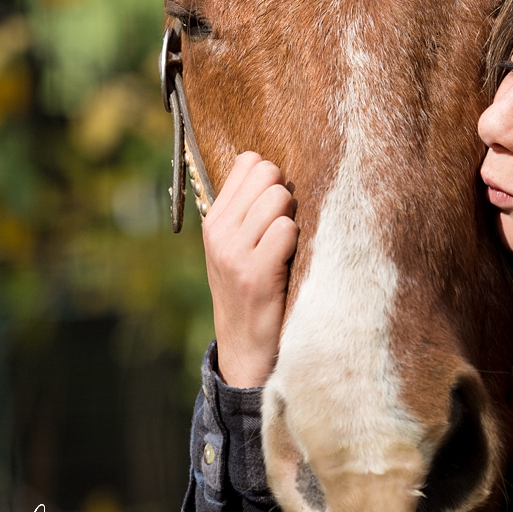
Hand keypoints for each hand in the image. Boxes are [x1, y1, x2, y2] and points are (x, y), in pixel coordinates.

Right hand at [202, 151, 297, 388]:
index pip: (248, 162)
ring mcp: (235, 252)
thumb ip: (247, 211)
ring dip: (293, 220)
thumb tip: (274, 170)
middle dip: (284, 195)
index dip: (271, 177)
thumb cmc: (249, 291)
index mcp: (214, 219)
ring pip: (280, 198)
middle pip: (268, 173)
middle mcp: (219, 231)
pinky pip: (288, 230)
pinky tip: (289, 264)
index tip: (273, 206)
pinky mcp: (256, 274)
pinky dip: (297, 244)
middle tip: (283, 229)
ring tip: (286, 248)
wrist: (243, 349)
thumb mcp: (234, 248)